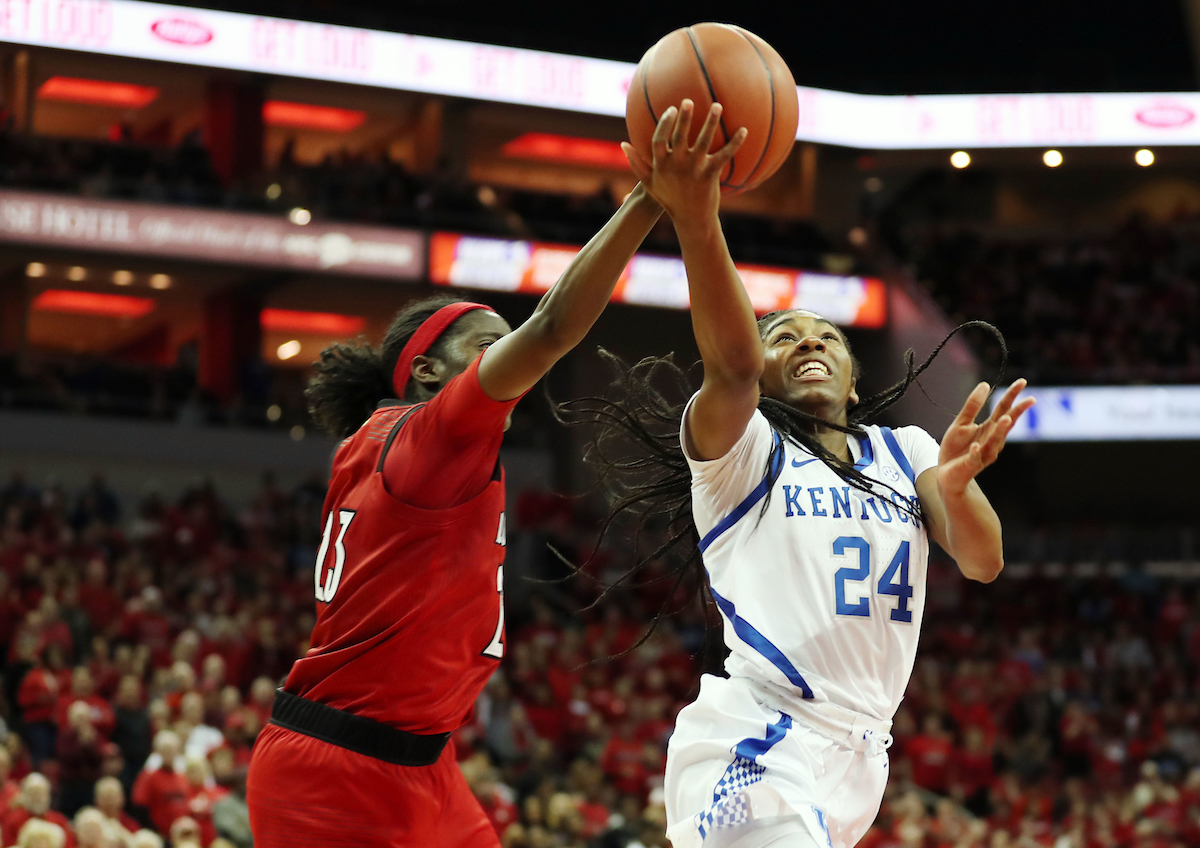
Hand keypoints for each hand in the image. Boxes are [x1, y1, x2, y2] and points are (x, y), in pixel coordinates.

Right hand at [622, 99, 746, 221]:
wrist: (690, 218)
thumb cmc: (669, 198)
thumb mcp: (648, 183)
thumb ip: (636, 163)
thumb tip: (623, 144)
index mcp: (661, 164)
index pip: (659, 140)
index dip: (664, 124)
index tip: (671, 109)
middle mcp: (677, 165)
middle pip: (679, 136)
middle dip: (684, 117)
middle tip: (688, 101)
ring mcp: (694, 169)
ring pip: (703, 141)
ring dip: (710, 122)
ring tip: (717, 105)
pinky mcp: (710, 174)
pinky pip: (724, 155)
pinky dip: (735, 143)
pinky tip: (744, 130)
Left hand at [938, 379, 1034, 496]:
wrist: (946, 473)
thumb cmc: (956, 448)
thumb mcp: (961, 423)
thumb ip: (972, 406)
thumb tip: (985, 384)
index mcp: (989, 428)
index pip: (1003, 409)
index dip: (1012, 396)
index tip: (1022, 382)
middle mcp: (992, 440)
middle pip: (1005, 424)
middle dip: (1017, 413)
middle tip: (1030, 400)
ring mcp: (984, 453)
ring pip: (994, 441)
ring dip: (1000, 430)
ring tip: (1007, 418)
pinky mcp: (971, 465)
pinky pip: (975, 458)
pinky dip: (976, 452)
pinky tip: (976, 446)